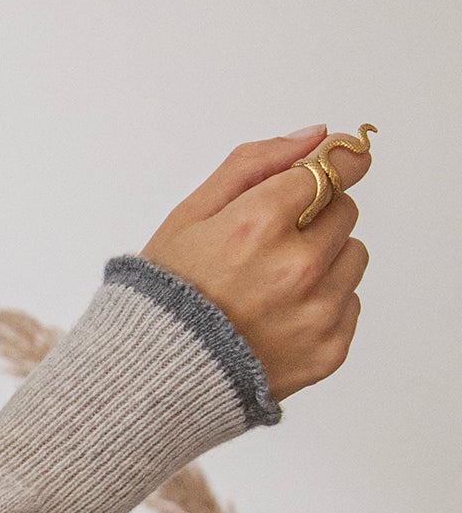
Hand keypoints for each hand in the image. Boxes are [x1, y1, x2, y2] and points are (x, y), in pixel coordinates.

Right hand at [141, 127, 368, 400]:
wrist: (158, 376)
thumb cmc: (168, 291)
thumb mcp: (191, 213)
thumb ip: (254, 164)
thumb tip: (315, 136)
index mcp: (257, 224)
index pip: (329, 170)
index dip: (333, 163)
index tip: (338, 161)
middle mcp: (296, 267)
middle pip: (345, 210)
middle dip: (316, 215)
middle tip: (273, 240)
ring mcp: (316, 311)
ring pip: (354, 255)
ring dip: (326, 257)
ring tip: (276, 280)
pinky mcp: (329, 348)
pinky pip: (350, 302)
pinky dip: (324, 301)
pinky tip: (281, 313)